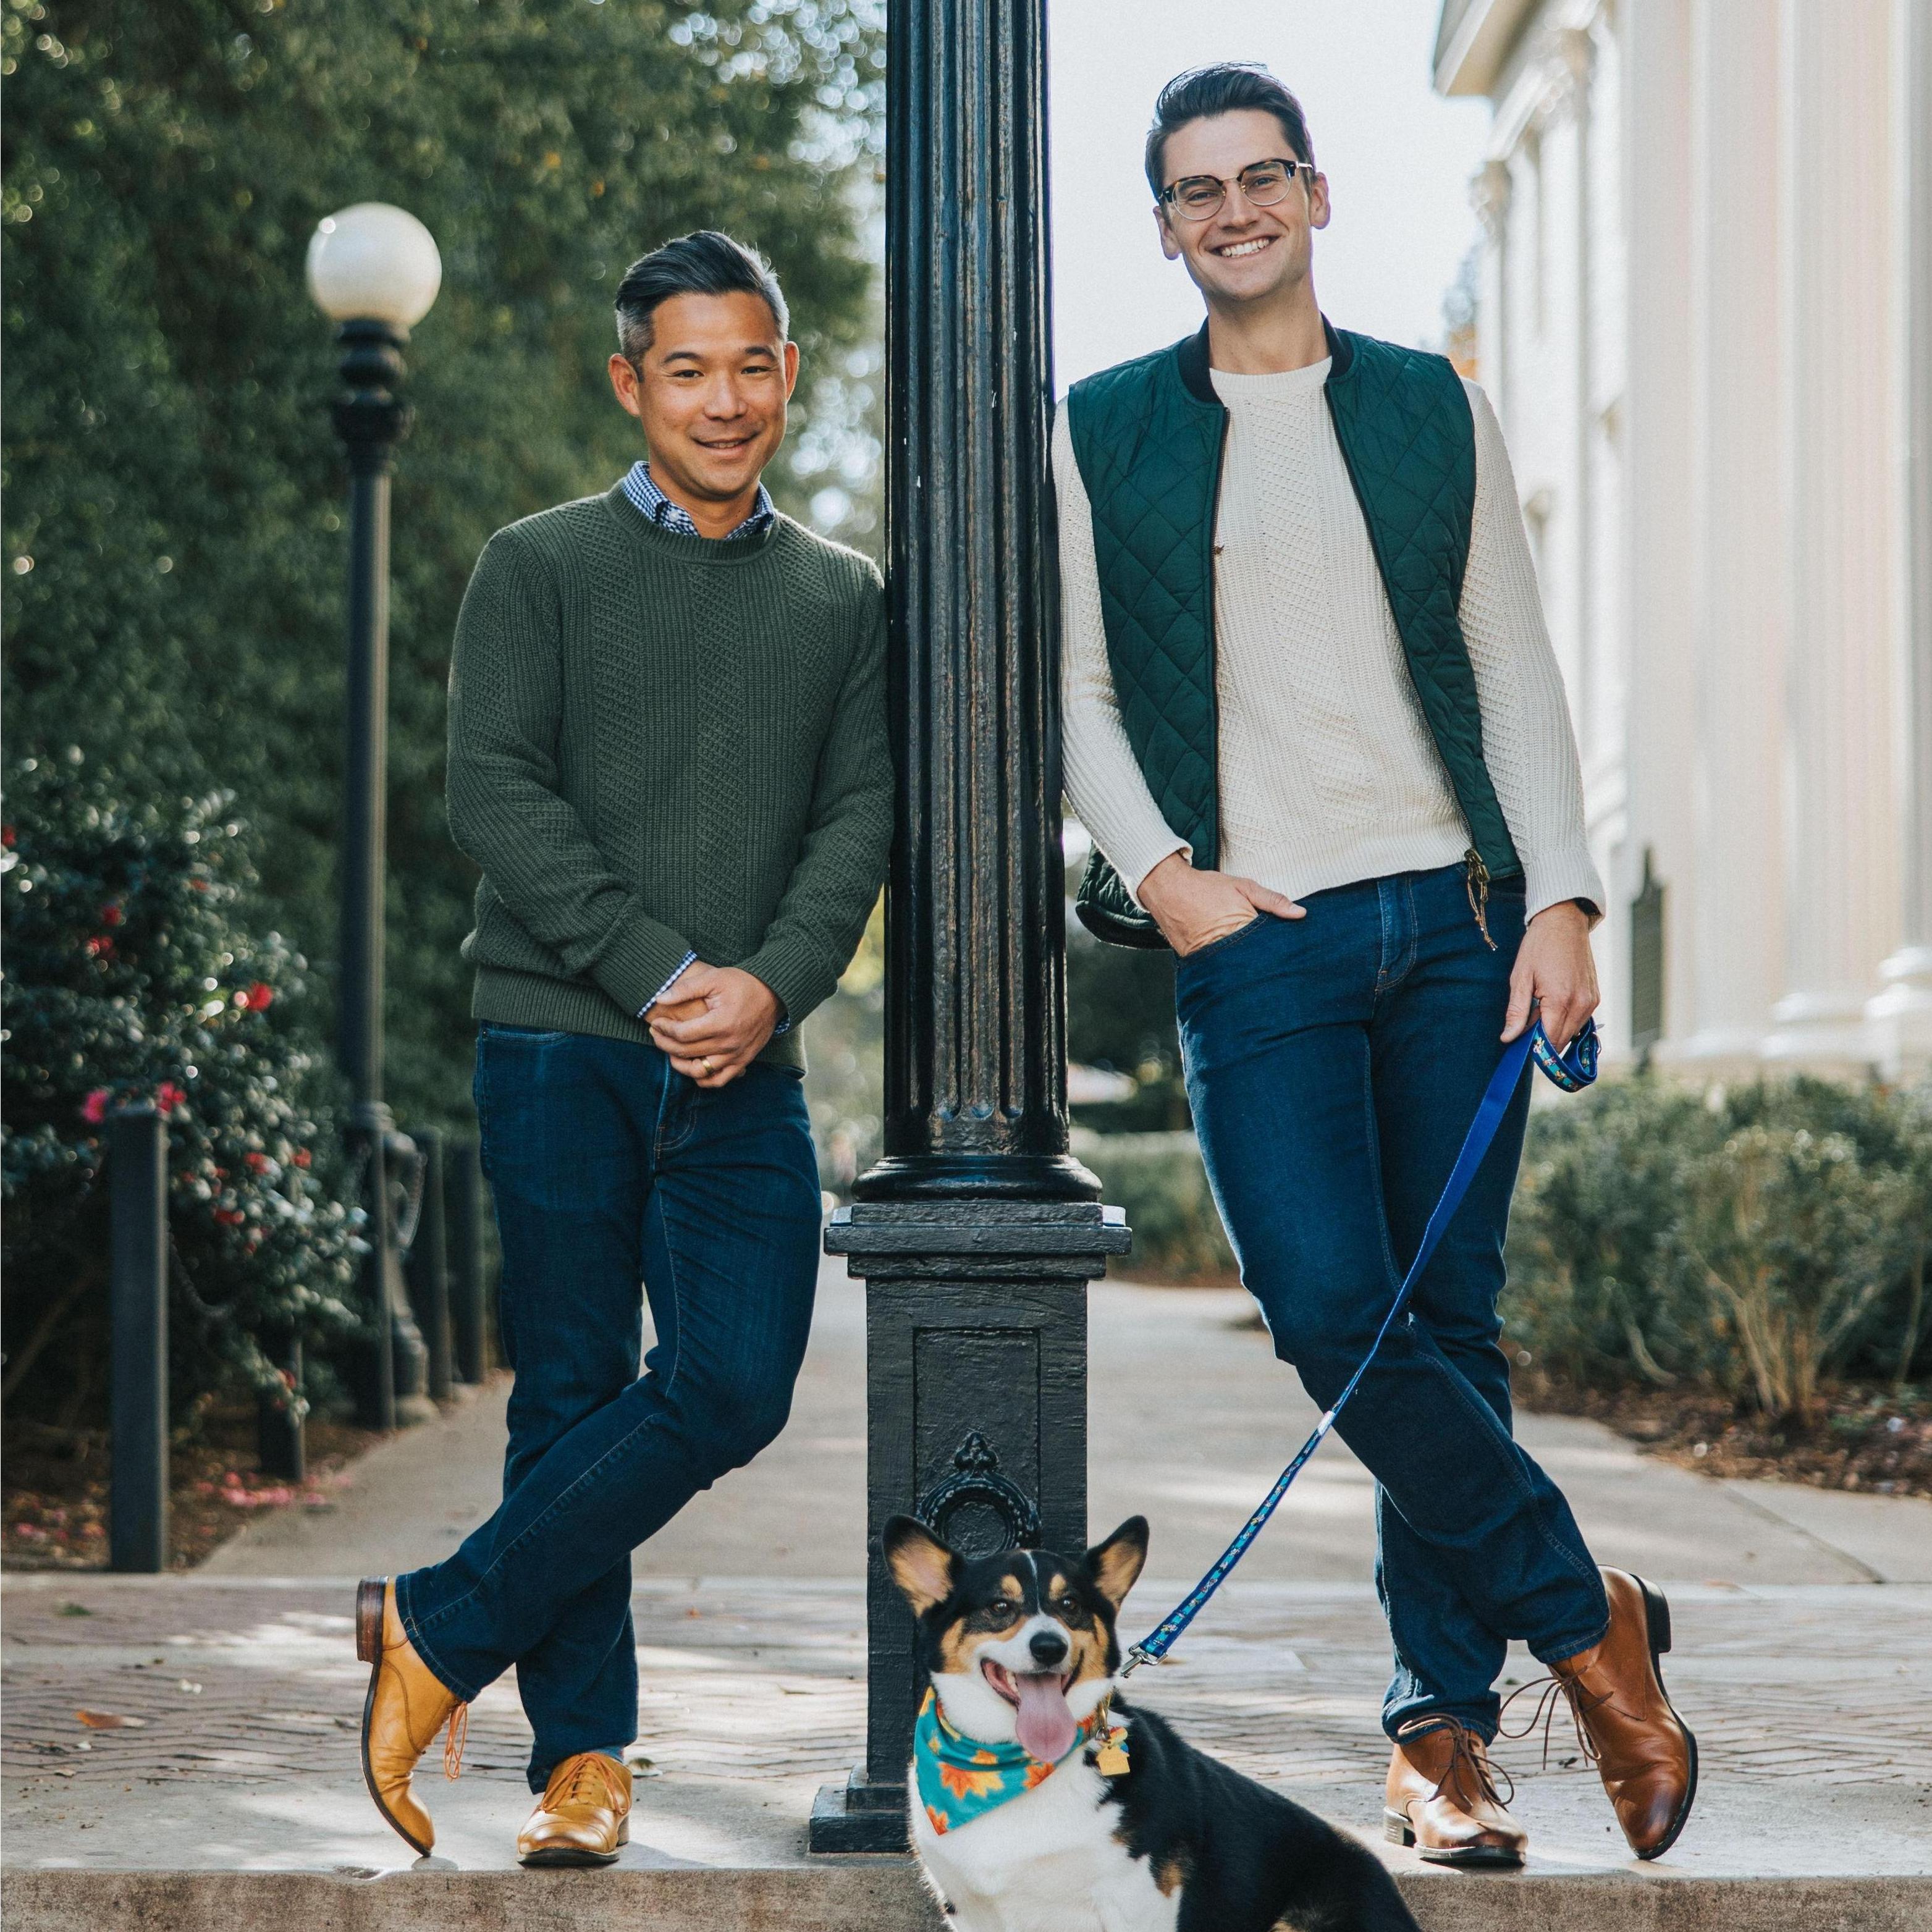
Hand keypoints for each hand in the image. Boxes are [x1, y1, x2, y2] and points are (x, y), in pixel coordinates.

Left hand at [647, 963, 780, 1087]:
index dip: (664, 1029)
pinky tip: (692, 1066)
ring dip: (680, 1064)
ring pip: (699, 1072)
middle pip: (686, 1052)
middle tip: (656, 1034)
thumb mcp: (714, 978)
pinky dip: (702, 1078)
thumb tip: (659, 999)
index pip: (682, 1034)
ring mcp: (737, 1056)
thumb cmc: (743, 984)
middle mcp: (729, 1044)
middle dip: (665, 1043)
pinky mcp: (743, 1062)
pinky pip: (718, 1080)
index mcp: (721, 1023)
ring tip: (671, 1052)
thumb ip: (686, 989)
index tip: (657, 1022)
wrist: (774, 995)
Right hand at [1137, 851, 1302, 956]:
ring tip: (1250, 962)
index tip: (1287, 951)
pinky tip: (1231, 962)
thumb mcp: (1244, 887)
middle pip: (1254, 961)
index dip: (1279, 949)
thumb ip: (1273, 901)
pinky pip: (1217, 969)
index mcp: (1243, 927)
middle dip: (1263, 961)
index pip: (1269, 946)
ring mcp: (1210, 955)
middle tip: (1272, 961)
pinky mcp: (1196, 960)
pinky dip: (1225, 967)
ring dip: (1244, 966)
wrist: (1167, 890)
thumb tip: (1300, 913)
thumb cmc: (1206, 887)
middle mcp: (1226, 944)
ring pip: (1236, 968)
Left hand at [1502, 901, 1597, 1049]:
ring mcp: (1591, 1001)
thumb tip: (1509, 1038)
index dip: (1533, 1046)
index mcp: (1561, 1001)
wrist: (1563, 922)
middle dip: (1543, 1038)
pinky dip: (1565, 1019)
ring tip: (1539, 1006)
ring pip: (1571, 1032)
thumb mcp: (1520, 978)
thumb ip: (1516, 1012)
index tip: (1519, 1042)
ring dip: (1554, 1028)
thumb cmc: (1539, 947)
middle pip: (1561, 1040)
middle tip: (1526, 1020)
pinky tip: (1553, 1002)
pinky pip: (1579, 1020)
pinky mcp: (1595, 997)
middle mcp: (1581, 1004)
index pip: (1549, 1041)